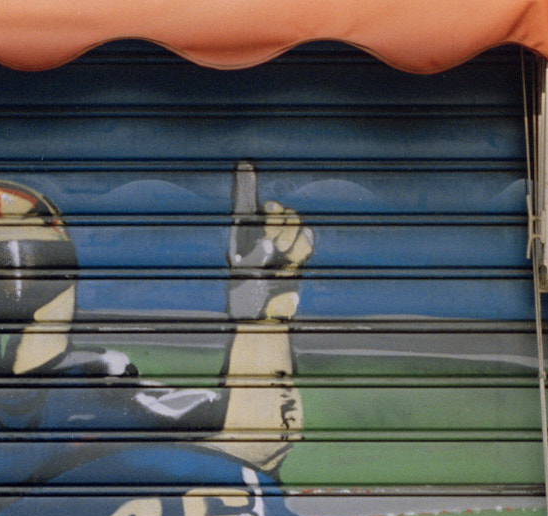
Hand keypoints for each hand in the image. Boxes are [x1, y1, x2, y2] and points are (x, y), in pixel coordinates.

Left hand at [228, 161, 313, 321]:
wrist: (268, 320)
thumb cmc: (246, 302)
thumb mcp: (245, 280)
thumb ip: (255, 260)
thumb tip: (269, 245)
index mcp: (241, 236)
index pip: (243, 204)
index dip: (245, 184)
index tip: (244, 164)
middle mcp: (261, 233)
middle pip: (275, 210)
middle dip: (277, 226)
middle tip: (272, 252)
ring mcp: (282, 241)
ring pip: (293, 222)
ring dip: (289, 242)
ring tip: (281, 263)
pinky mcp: (298, 252)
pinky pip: (306, 238)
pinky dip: (302, 248)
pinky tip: (294, 261)